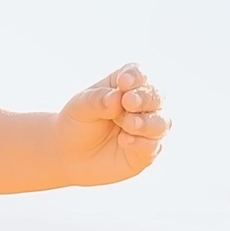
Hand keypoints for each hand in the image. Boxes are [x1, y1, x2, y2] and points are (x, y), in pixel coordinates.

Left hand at [54, 63, 168, 184]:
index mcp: (126, 85)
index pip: (139, 74)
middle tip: (128, 101)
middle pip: (156, 96)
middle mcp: (143, 105)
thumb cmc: (76, 123)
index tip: (124, 82)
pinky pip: (153, 146)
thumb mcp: (80, 108)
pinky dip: (142, 143)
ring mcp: (147, 128)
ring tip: (128, 124)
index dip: (136, 76)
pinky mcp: (146, 152)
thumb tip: (117, 97)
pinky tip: (125, 141)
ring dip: (146, 122)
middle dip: (145, 98)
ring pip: (161, 122)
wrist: (68, 156)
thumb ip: (97, 100)